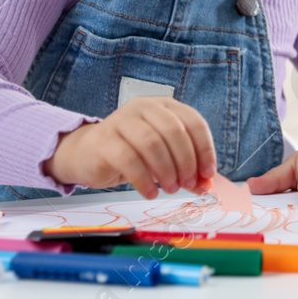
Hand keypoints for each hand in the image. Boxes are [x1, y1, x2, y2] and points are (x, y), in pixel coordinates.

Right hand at [44, 96, 216, 197]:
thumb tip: (206, 187)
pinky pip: (129, 160)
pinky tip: (150, 192)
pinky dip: (144, 180)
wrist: (89, 154)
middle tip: (187, 185)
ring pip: (152, 143)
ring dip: (166, 171)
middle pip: (174, 131)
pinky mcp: (104, 140)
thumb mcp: (164, 158)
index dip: (204, 149)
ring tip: (170, 189)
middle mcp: (143, 107)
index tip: (208, 174)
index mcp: (164, 106)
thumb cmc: (133, 153)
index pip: (193, 122)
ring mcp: (121, 120)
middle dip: (185, 162)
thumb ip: (186, 170)